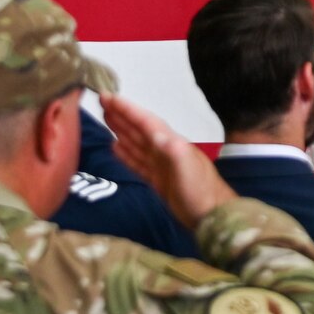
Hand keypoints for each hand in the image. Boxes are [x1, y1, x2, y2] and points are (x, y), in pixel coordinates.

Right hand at [100, 93, 236, 230]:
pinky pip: (138, 162)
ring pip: (137, 143)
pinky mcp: (158, 179)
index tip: (108, 97)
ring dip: (121, 130)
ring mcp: (161, 165)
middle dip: (122, 115)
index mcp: (171, 143)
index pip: (146, 122)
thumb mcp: (187, 168)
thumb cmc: (200, 191)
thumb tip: (154, 132)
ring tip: (106, 118)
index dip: (127, 109)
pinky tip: (115, 147)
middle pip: (139, 129)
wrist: (212, 215)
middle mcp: (165, 150)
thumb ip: (173, 151)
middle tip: (102, 102)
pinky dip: (126, 153)